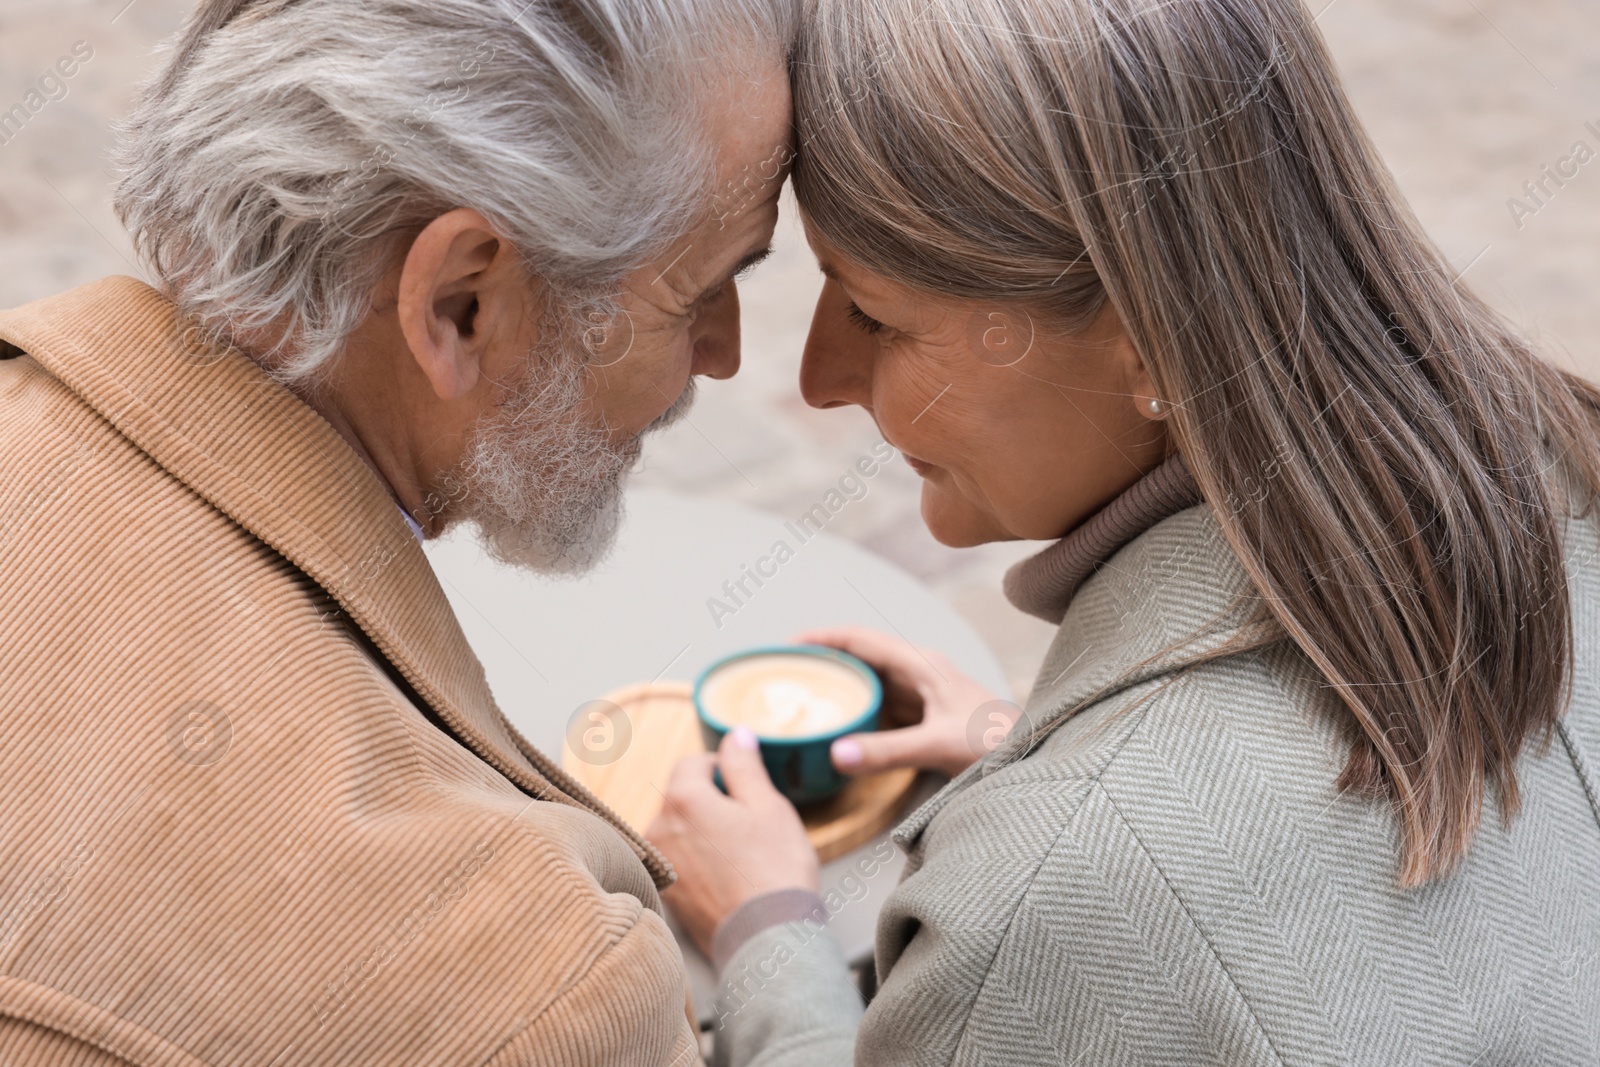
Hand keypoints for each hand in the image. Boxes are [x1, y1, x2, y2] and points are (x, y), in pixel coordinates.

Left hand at [645, 727, 818, 957]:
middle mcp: (659, 829)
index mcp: (682, 798)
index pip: (694, 763)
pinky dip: (699, 864)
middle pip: (684, 797)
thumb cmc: (773, 869)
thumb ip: (744, 765)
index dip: (724, 769)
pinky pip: (680, 863)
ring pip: (681, 831)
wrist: (767, 938)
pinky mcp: (666, 895)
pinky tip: (728, 879)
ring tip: (742, 857)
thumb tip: (735, 736)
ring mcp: (660, 865)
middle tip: (751, 827)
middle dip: (713, 803)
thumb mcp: (768, 805)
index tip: (747, 789)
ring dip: (705, 834)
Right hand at [795, 626, 1021, 778]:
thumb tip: (836, 754)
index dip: (822, 638)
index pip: (860, 639)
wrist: (1036, 758)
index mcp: (921, 664)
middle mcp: (920, 672)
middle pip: (861, 657)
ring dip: (840, 687)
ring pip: (871, 682)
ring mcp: (923, 694)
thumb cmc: (996, 743)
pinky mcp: (927, 717)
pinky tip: (840, 728)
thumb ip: (887, 751)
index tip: (787, 646)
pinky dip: (857, 712)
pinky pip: (882, 707)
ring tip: (802, 699)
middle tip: (784, 675)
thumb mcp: (938, 745)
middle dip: (824, 662)